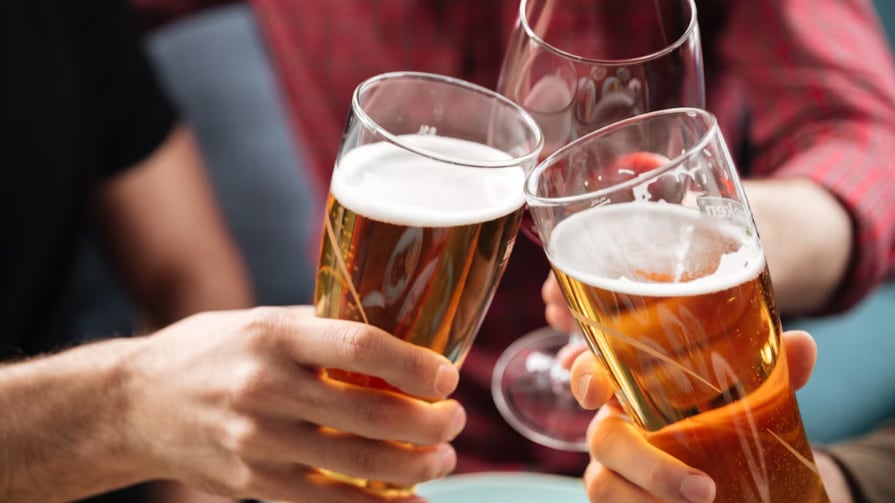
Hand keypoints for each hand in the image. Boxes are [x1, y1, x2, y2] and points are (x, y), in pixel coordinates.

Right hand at [122, 306, 464, 502]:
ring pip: (359, 465)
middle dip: (430, 421)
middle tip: (455, 419)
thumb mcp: (260, 322)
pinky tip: (408, 499)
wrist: (134, 405)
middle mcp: (266, 388)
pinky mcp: (253, 483)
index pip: (360, 345)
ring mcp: (258, 442)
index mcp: (273, 336)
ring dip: (415, 466)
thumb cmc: (208, 353)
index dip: (415, 364)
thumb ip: (320, 330)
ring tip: (441, 457)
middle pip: (370, 412)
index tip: (448, 376)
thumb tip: (395, 334)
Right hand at [569, 330, 817, 502]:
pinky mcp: (619, 501)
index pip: (592, 372)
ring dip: (647, 500)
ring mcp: (612, 470)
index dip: (585, 379)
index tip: (596, 393)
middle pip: (603, 440)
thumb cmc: (719, 419)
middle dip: (647, 466)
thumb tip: (804, 346)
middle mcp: (613, 428)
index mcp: (630, 389)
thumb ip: (768, 369)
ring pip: (604, 485)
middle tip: (703, 489)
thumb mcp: (746, 394)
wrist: (731, 468)